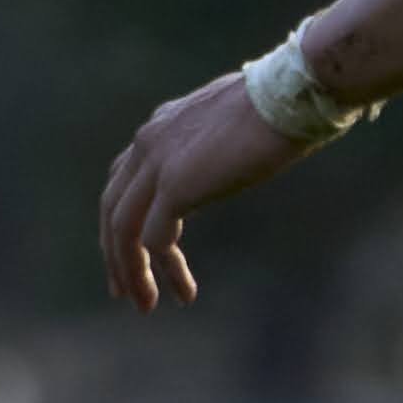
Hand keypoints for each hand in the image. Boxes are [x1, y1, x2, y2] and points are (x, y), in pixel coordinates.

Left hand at [99, 73, 310, 310]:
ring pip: (123, 230)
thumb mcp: (232, 128)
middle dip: (115, 255)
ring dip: (131, 272)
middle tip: (123, 292)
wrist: (290, 97)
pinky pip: (153, 240)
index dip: (120, 221)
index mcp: (158, 129)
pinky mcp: (175, 186)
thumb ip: (212, 148)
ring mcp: (156, 164)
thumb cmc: (279, 109)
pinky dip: (164, 270)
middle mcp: (147, 144)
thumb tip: (224, 161)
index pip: (122, 181)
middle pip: (112, 209)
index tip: (130, 253)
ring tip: (146, 305)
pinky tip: (183, 291)